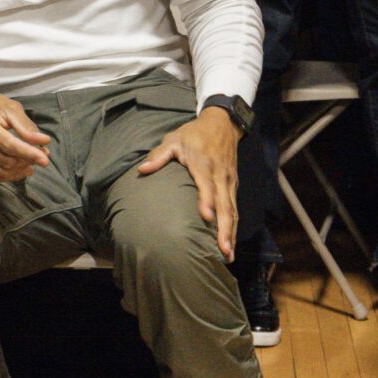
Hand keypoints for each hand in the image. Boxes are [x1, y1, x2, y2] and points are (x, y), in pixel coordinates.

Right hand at [0, 82, 52, 182]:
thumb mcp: (12, 108)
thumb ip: (27, 127)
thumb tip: (44, 142)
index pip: (9, 145)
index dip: (29, 154)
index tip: (45, 159)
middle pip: (6, 160)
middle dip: (27, 161)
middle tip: (42, 156)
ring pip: (1, 171)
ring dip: (20, 170)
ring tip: (32, 163)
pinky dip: (10, 175)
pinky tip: (20, 169)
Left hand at [134, 107, 240, 258]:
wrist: (222, 124)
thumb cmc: (194, 134)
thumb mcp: (174, 139)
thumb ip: (159, 155)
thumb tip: (142, 170)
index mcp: (203, 163)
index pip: (207, 184)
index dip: (208, 200)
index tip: (207, 217)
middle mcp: (220, 175)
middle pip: (225, 204)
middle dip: (225, 228)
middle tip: (223, 250)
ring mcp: (228, 181)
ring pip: (232, 209)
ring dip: (231, 232)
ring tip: (228, 254)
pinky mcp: (233, 185)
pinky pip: (235, 207)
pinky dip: (234, 225)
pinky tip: (230, 242)